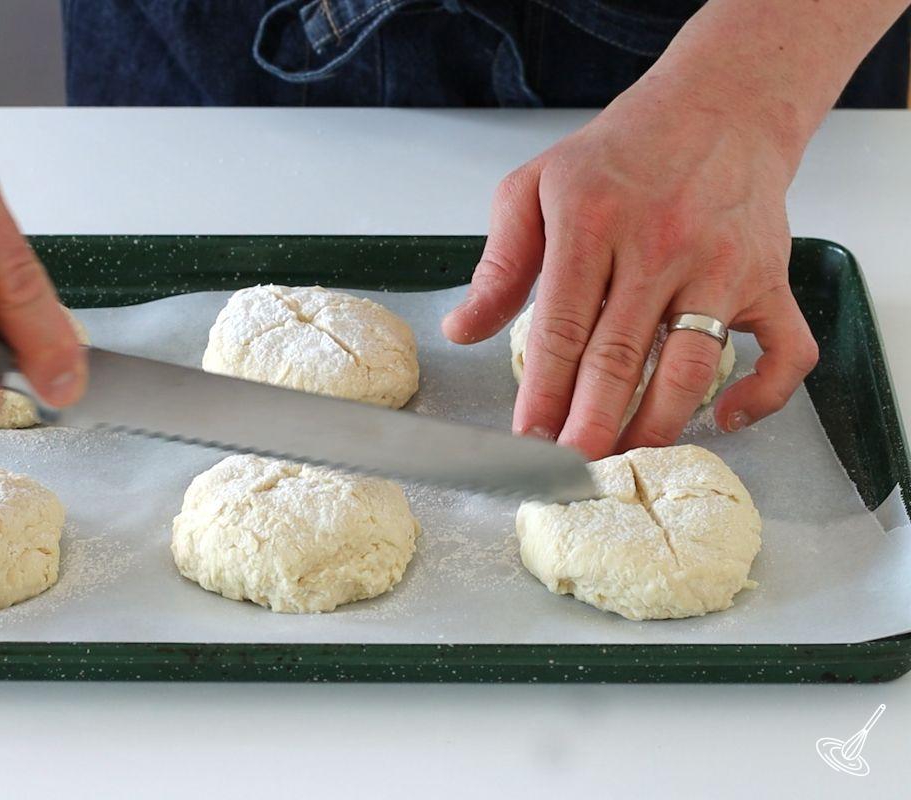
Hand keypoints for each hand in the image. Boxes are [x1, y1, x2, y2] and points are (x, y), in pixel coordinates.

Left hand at [442, 73, 817, 458]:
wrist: (716, 108)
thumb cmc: (617, 156)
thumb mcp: (534, 187)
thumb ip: (498, 264)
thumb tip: (460, 330)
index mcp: (592, 222)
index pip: (562, 327)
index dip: (543, 392)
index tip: (526, 439)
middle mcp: (660, 245)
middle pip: (621, 355)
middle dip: (592, 424)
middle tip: (569, 470)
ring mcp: (721, 265)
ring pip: (693, 365)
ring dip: (658, 422)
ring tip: (624, 458)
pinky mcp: (771, 278)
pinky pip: (784, 350)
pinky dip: (764, 394)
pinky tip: (727, 420)